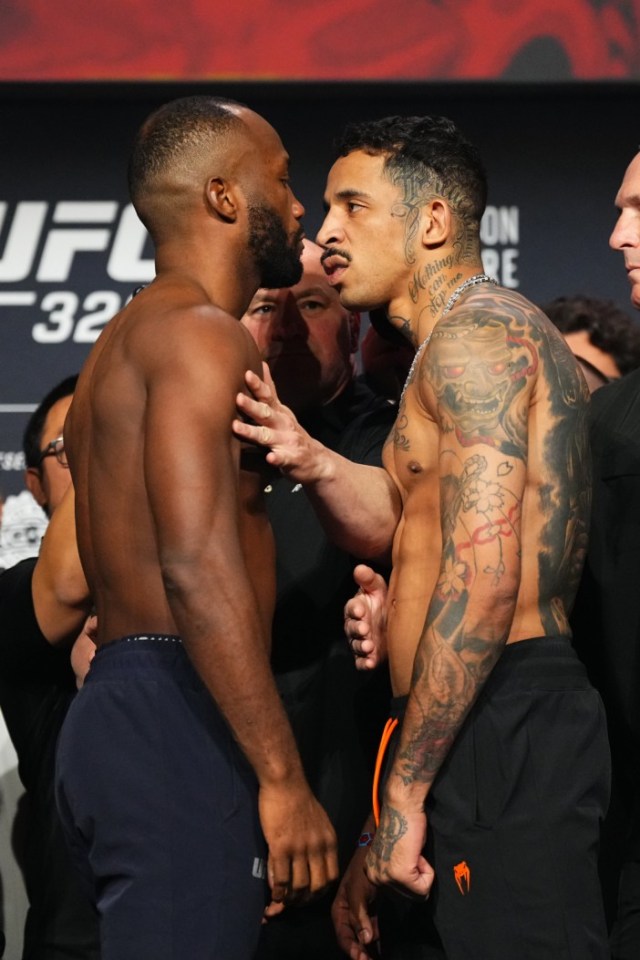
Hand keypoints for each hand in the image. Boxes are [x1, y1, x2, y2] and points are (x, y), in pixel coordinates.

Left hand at [233, 364, 325, 483]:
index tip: (246, 374)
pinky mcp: (291, 459)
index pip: (267, 396)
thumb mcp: (282, 410)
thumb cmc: (291, 433)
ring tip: (236, 427)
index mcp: (278, 412)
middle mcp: (282, 424)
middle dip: (251, 406)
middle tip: (237, 398)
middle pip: (265, 413)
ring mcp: (287, 442)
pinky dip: (277, 458)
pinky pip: (283, 459)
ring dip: (252, 431)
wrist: (317, 460)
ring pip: (267, 436)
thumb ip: (270, 391)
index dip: (257, 385)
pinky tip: (270, 458)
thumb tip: (262, 364)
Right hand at [259, 779, 338, 911]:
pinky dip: (278, 891)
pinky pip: (281, 878)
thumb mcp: (319, 822)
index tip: (310, 894)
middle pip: (317, 886)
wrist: (285, 783)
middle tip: (295, 902)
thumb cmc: (300, 799)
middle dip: (305, 900)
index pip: (331, 877)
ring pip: (298, 886)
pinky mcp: (280, 847)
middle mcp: (317, 848)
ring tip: (283, 899)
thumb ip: (318, 842)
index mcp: (329, 841)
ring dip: (291, 898)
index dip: (320, 891)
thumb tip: (313, 862)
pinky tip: (274, 893)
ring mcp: (299, 848)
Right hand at [331, 846, 379, 959]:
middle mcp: (348, 914)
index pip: (343, 936)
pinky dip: (377, 941)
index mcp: (339, 909)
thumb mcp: (357, 890)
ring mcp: (361, 913)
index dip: (352, 950)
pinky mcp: (372, 911)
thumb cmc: (363, 869)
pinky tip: (382, 950)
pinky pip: (373, 930)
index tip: (362, 959)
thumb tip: (365, 940)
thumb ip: (359, 915)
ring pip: (363, 937)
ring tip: (378, 959)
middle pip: (353, 940)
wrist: (376, 852)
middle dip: (361, 953)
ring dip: (369, 950)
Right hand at [344, 565, 387, 669]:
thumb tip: (359, 568)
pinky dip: (364, 664)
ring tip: (369, 646)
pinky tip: (370, 663)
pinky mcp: (368, 656)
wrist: (395, 621)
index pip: (352, 608)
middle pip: (352, 628)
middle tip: (365, 629)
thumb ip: (369, 580)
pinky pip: (362, 662)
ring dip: (361, 646)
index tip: (361, 610)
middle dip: (357, 629)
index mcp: (357, 608)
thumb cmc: (383, 601)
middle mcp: (356, 626)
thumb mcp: (378, 588)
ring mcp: (361, 641)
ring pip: (356, 645)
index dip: (355, 610)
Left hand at [366, 803, 433, 899]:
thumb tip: (410, 891)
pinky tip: (417, 853)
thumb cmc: (402, 825)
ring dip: (422, 872)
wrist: (402, 807)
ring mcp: (387, 878)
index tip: (405, 853)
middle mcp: (375, 878)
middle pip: (409, 896)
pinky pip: (424, 888)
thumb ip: (396, 873)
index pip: (399, 893)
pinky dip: (428, 871)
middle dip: (417, 875)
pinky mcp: (401, 875)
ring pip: (418, 893)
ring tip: (413, 852)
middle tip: (411, 852)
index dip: (410, 873)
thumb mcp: (393, 856)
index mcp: (371, 873)